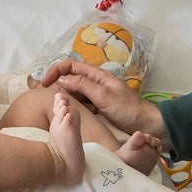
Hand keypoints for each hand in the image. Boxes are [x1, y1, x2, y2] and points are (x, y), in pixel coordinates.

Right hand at [39, 61, 167, 147]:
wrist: (147, 125)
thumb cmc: (128, 109)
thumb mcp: (104, 96)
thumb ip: (83, 85)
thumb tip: (62, 79)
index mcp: (97, 75)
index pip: (71, 65)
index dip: (56, 71)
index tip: (44, 84)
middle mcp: (96, 82)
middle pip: (71, 78)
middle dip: (58, 85)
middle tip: (50, 99)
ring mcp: (97, 95)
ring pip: (75, 92)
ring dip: (66, 97)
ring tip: (60, 108)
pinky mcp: (99, 107)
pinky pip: (82, 103)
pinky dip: (75, 107)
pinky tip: (74, 115)